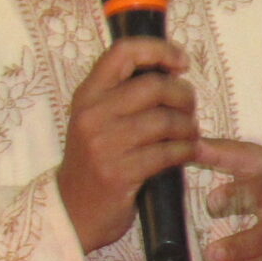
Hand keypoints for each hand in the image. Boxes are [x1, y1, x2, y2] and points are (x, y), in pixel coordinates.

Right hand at [58, 37, 196, 253]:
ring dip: (189, 127)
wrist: (72, 211)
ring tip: (189, 134)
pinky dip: (186, 150)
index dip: (159, 50)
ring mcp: (104, 144)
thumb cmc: (94, 161)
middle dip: (184, 96)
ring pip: (166, 120)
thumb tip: (173, 71)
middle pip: (154, 86)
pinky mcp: (120, 172)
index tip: (182, 63)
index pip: (123, 52)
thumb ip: (124, 94)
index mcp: (87, 95)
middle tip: (189, 109)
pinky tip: (187, 153)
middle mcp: (92, 114)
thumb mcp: (97, 120)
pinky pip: (169, 152)